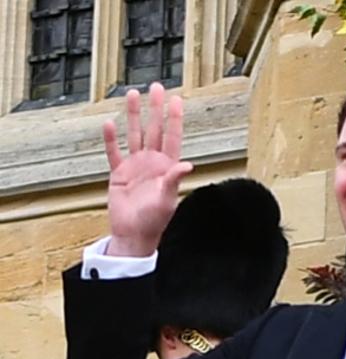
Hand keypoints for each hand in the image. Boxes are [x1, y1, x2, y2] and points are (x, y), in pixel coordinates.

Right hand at [103, 83, 193, 255]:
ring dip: (133, 116)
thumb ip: (174, 180)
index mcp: (166, 168)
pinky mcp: (119, 174)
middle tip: (156, 87)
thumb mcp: (167, 200)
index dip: (174, 118)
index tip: (177, 99)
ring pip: (134, 135)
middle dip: (155, 109)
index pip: (172, 137)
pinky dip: (111, 139)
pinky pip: (114, 153)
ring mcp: (135, 167)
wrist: (133, 235)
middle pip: (154, 129)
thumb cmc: (154, 221)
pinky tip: (109, 124)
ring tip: (132, 95)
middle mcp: (152, 163)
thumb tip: (188, 165)